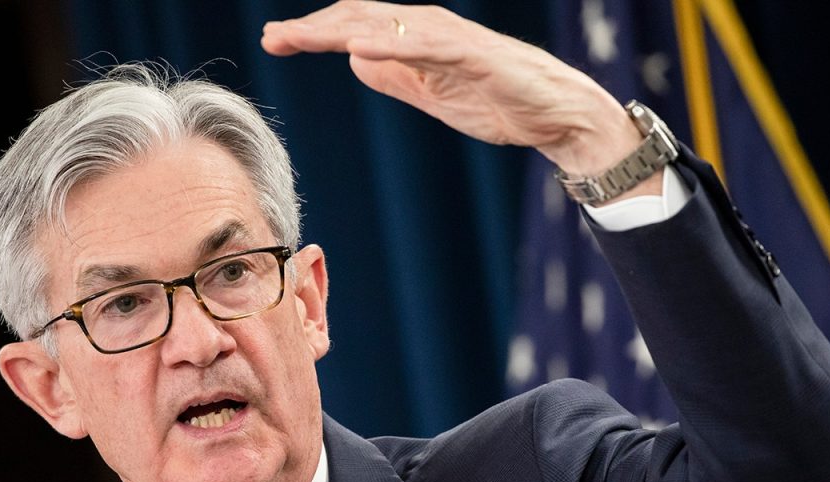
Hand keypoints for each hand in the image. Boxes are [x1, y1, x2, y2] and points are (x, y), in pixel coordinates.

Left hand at [261, 0, 649, 185]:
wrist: (558, 116)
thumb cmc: (499, 102)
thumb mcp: (433, 93)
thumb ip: (396, 76)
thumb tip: (355, 60)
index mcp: (417, 38)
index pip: (356, 26)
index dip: (315, 32)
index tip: (277, 42)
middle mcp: (429, 28)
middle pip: (360, 18)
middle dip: (313, 27)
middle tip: (272, 39)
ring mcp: (451, 38)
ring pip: (385, 25)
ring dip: (338, 30)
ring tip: (298, 37)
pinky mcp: (474, 56)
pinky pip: (426, 47)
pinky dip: (390, 45)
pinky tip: (356, 49)